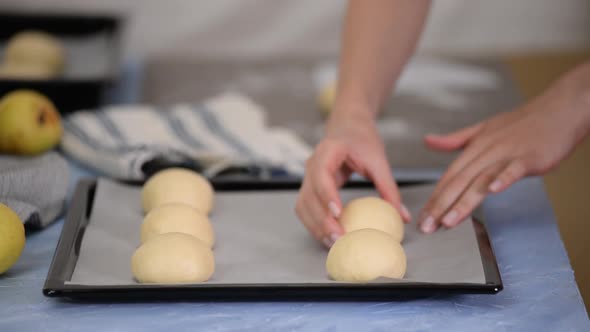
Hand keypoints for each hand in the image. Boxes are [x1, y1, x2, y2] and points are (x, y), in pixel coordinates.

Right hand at [296, 109, 410, 247]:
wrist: (348, 127)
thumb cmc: (362, 139)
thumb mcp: (379, 160)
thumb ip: (389, 188)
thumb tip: (402, 216)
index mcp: (328, 151)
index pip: (321, 173)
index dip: (327, 194)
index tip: (338, 213)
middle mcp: (312, 164)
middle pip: (309, 195)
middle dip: (321, 219)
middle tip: (339, 237)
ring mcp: (307, 177)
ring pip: (303, 206)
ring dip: (315, 226)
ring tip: (333, 243)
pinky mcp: (309, 188)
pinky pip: (306, 209)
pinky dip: (314, 224)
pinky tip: (328, 236)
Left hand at [418, 69, 589, 232]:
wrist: (558, 110)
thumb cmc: (522, 123)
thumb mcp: (483, 129)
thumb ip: (455, 140)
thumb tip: (428, 141)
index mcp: (475, 148)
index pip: (449, 176)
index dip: (435, 198)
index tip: (423, 217)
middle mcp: (487, 151)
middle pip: (459, 181)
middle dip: (441, 206)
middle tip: (427, 227)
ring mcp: (507, 154)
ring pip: (481, 180)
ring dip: (464, 202)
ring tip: (449, 221)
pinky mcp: (529, 158)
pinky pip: (514, 169)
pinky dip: (503, 179)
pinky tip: (494, 191)